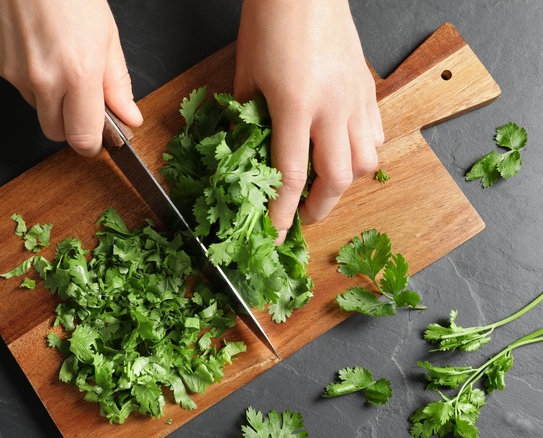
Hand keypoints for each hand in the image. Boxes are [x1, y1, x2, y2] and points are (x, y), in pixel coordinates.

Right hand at [0, 0, 142, 155]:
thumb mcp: (106, 33)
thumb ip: (116, 82)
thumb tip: (129, 116)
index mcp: (78, 73)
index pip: (82, 138)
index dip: (92, 142)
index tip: (99, 136)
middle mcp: (43, 80)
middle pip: (55, 133)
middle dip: (69, 123)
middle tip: (80, 96)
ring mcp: (14, 74)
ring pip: (35, 107)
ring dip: (48, 96)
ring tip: (56, 56)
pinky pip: (17, 85)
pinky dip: (28, 75)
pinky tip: (35, 46)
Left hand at [234, 0, 383, 240]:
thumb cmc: (270, 23)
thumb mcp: (245, 74)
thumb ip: (245, 118)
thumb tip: (242, 152)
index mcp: (295, 105)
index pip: (292, 175)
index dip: (283, 212)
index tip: (275, 234)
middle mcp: (332, 107)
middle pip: (338, 178)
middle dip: (320, 208)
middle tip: (302, 218)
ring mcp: (356, 98)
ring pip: (367, 160)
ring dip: (346, 184)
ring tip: (325, 188)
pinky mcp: (368, 87)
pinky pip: (376, 133)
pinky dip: (363, 153)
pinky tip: (345, 152)